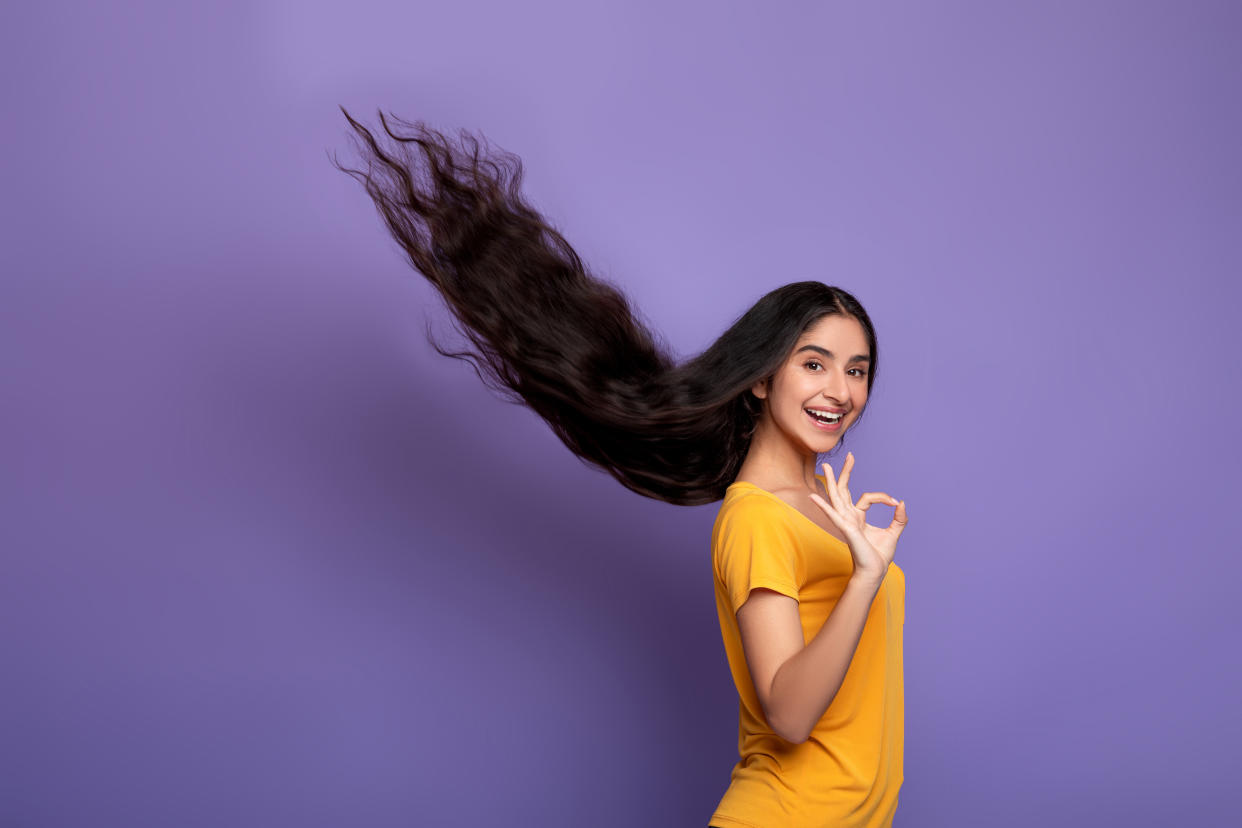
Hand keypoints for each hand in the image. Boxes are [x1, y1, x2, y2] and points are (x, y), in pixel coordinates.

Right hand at [808, 452, 907, 582]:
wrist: (875, 571)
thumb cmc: (879, 555)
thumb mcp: (894, 532)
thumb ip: (899, 518)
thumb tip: (902, 502)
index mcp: (858, 517)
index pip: (867, 497)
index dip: (882, 497)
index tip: (895, 502)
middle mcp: (849, 517)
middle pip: (843, 490)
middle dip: (845, 473)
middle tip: (849, 455)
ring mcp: (845, 522)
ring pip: (836, 497)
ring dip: (831, 481)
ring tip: (826, 466)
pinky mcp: (846, 529)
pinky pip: (833, 515)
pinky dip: (823, 506)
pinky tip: (813, 496)